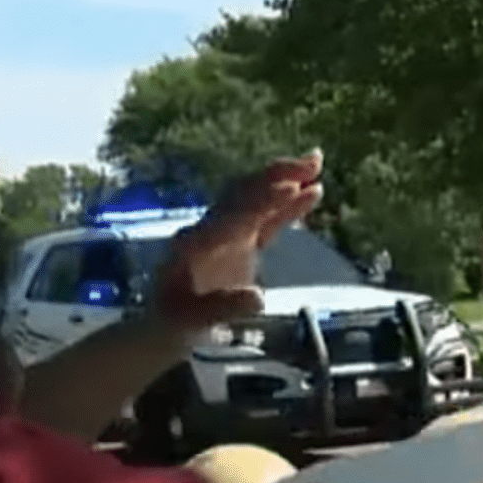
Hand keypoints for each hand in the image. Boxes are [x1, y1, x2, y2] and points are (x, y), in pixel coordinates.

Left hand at [151, 152, 324, 328]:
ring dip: (286, 179)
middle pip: (246, 194)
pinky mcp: (241, 241)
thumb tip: (259, 298)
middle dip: (277, 175)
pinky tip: (314, 192)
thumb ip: (223, 308)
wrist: (166, 322)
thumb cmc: (174, 322)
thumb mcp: (191, 321)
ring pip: (258, 199)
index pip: (233, 215)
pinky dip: (289, 205)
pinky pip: (267, 218)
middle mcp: (211, 229)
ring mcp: (227, 233)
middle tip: (312, 160)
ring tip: (317, 162)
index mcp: (196, 242)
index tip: (290, 186)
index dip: (262, 200)